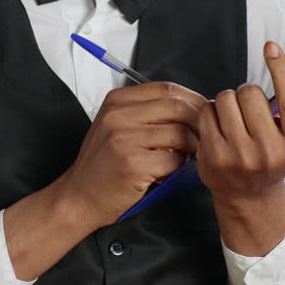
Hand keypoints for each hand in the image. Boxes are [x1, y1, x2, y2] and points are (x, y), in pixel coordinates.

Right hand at [53, 81, 205, 229]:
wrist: (79, 196)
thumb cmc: (101, 164)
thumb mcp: (114, 126)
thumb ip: (144, 112)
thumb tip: (188, 108)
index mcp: (117, 101)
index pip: (166, 88)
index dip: (191, 98)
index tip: (203, 110)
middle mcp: (119, 115)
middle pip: (177, 107)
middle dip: (199, 122)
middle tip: (205, 135)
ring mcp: (125, 138)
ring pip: (180, 133)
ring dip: (191, 147)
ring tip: (186, 156)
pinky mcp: (133, 163)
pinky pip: (173, 160)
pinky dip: (179, 167)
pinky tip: (171, 171)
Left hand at [197, 41, 284, 203]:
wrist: (249, 195)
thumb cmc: (281, 152)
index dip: (281, 69)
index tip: (271, 47)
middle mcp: (270, 153)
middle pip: (251, 93)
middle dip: (248, 92)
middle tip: (252, 109)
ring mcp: (240, 158)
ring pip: (226, 99)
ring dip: (228, 101)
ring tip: (237, 120)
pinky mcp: (214, 158)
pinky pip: (207, 111)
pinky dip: (212, 112)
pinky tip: (221, 128)